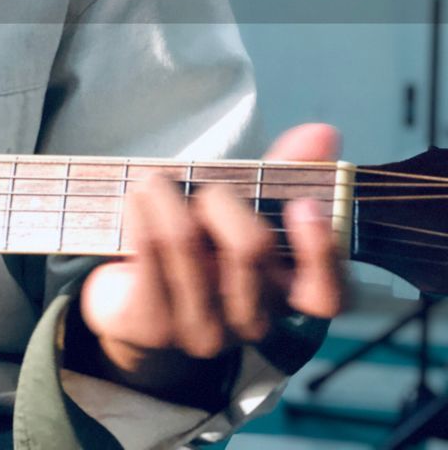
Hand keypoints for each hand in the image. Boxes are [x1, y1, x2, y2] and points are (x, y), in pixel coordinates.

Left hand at [75, 123, 343, 396]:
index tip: (304, 204)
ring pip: (186, 241)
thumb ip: (286, 174)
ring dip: (166, 196)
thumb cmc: (203, 245)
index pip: (328, 295)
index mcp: (290, 297)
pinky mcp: (152, 326)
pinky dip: (139, 213)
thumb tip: (324, 133)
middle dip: (220, 198)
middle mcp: (254, 322)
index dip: (321, 251)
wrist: (135, 302)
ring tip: (153, 182)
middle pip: (250, 246)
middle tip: (202, 187)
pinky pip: (147, 252)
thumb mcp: (246, 209)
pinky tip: (135, 201)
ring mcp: (203, 330)